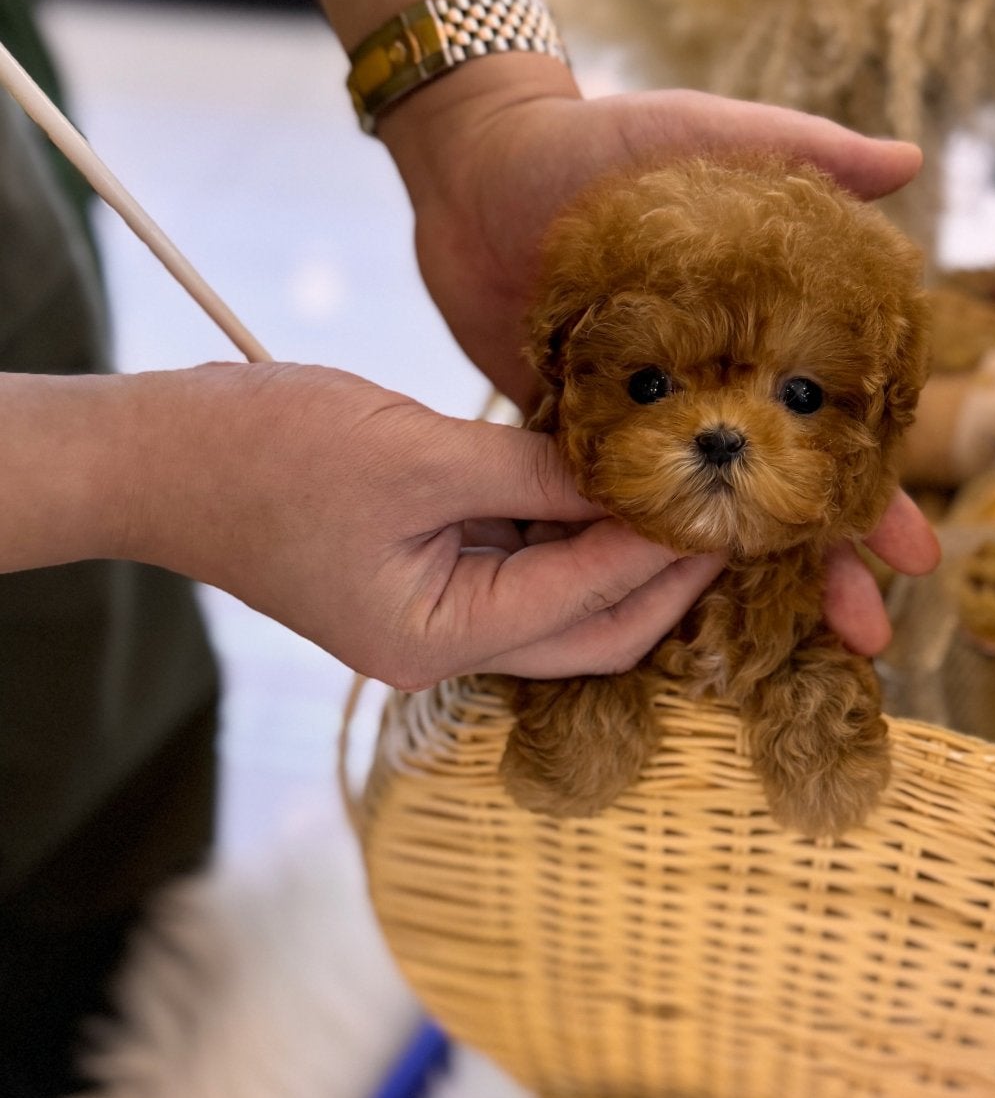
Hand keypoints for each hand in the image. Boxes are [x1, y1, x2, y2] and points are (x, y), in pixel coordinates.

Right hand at [111, 363, 721, 689]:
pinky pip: (520, 557)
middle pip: (592, 626)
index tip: (729, 498)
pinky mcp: (424, 571)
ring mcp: (433, 612)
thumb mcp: (417, 452)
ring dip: (618, 542)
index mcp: (440, 638)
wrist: (156, 455)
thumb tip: (633, 469)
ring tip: (685, 480)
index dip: (666, 549)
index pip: (590, 601)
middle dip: (664, 572)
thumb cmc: (266, 454)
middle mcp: (445, 645)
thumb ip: (534, 470)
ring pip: (562, 593)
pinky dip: (564, 518)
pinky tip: (606, 467)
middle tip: (733, 509)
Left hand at [383, 60, 934, 652]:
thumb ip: (802, 150)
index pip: (838, 431)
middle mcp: (713, 392)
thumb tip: (913, 163)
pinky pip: (612, 515)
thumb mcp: (703, 137)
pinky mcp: (573, 438)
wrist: (476, 165)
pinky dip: (636, 565)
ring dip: (742, 586)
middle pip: (781, 497)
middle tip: (868, 633)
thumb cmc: (598, 143)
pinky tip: (662, 620)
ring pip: (704, 523)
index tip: (919, 554)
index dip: (881, 492)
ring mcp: (645, 425)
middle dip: (827, 567)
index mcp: (764, 337)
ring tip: (783, 648)